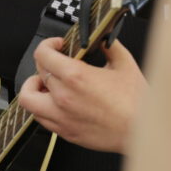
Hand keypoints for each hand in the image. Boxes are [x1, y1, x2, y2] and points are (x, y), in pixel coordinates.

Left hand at [17, 37, 146, 153]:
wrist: (141, 132)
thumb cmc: (136, 103)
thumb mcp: (124, 64)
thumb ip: (109, 45)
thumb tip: (102, 37)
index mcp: (75, 77)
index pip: (42, 55)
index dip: (47, 45)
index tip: (57, 46)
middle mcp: (63, 97)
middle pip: (35, 74)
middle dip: (43, 64)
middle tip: (55, 63)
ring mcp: (61, 117)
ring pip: (28, 101)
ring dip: (35, 88)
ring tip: (48, 85)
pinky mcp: (65, 132)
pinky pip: (41, 118)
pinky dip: (44, 107)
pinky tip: (57, 102)